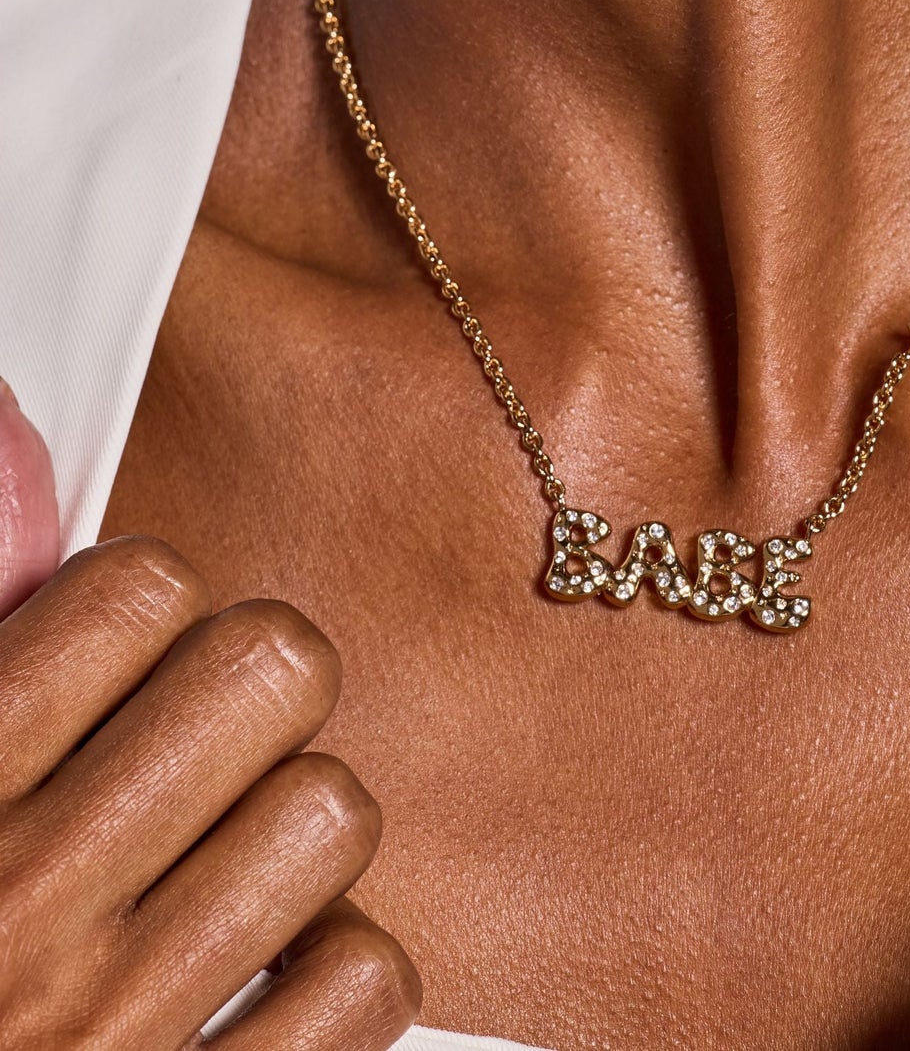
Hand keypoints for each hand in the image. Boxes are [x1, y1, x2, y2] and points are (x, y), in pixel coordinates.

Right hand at [0, 533, 421, 1046]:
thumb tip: (15, 428)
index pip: (138, 590)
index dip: (146, 601)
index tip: (121, 655)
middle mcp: (20, 907)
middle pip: (271, 670)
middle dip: (251, 685)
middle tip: (204, 740)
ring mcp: (119, 1034)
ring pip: (331, 813)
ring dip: (293, 832)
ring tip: (221, 866)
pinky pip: (365, 980)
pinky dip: (333, 974)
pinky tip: (258, 982)